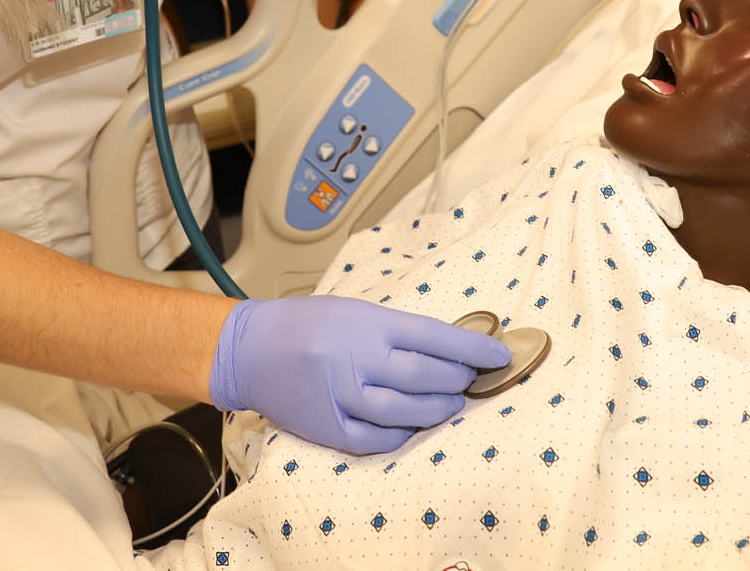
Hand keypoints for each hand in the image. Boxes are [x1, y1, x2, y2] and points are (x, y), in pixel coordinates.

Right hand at [208, 296, 510, 453]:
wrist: (249, 349)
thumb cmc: (308, 324)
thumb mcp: (356, 310)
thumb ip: (398, 330)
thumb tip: (451, 349)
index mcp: (368, 323)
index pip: (435, 336)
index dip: (473, 348)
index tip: (500, 355)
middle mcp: (357, 358)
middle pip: (425, 376)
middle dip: (458, 379)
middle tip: (471, 380)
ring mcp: (342, 396)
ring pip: (406, 412)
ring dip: (437, 409)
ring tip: (450, 402)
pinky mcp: (328, 427)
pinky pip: (377, 440)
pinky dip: (402, 435)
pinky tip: (412, 425)